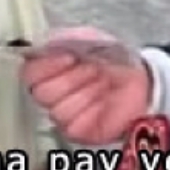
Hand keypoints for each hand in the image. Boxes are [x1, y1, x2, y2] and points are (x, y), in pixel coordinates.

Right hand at [22, 27, 150, 144]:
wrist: (140, 78)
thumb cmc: (112, 57)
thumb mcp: (90, 38)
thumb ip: (64, 38)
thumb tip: (40, 44)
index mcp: (49, 67)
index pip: (29, 72)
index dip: (46, 66)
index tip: (69, 56)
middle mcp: (52, 92)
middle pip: (41, 93)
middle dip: (70, 78)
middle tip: (92, 68)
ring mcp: (63, 113)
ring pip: (57, 109)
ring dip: (84, 92)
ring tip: (102, 82)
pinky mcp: (76, 131)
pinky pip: (72, 125)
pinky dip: (91, 110)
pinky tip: (103, 100)